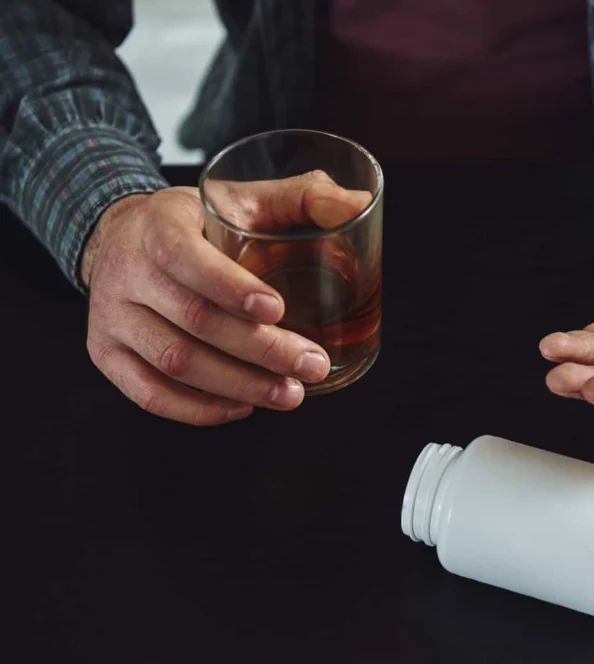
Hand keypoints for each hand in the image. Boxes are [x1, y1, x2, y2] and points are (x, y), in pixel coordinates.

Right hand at [82, 172, 370, 424]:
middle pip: (193, 321)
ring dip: (239, 384)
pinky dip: (198, 408)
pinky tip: (243, 406)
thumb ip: (303, 196)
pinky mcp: (106, 353)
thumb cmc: (201, 222)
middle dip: (261, 350)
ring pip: (174, 362)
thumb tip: (359, 202)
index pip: (185, 257)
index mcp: (159, 224)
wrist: (128, 237)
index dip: (230, 287)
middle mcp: (126, 270)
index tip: (277, 309)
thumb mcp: (245, 196)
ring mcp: (111, 316)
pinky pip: (148, 393)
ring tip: (290, 393)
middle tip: (312, 365)